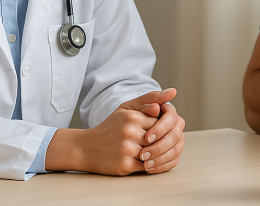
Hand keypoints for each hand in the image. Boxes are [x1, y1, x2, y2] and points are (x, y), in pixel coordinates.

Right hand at [47, 89, 181, 175]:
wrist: (86, 148)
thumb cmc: (110, 127)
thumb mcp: (127, 108)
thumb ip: (150, 99)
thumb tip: (173, 92)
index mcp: (131, 117)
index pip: (161, 122)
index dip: (161, 127)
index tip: (156, 129)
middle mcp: (129, 132)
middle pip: (159, 138)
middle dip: (161, 142)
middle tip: (157, 143)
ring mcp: (127, 150)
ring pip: (155, 153)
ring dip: (157, 154)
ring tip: (152, 151)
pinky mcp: (125, 166)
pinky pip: (148, 167)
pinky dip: (151, 165)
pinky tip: (146, 161)